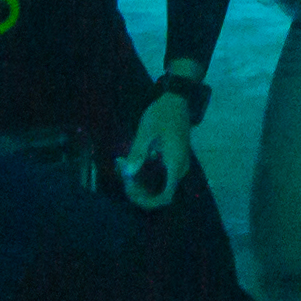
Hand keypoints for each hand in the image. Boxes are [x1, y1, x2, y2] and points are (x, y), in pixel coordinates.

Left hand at [114, 89, 199, 210]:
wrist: (176, 99)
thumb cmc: (162, 113)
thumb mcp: (146, 130)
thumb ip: (137, 153)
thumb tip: (128, 174)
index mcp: (175, 164)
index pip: (165, 197)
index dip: (147, 201)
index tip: (131, 189)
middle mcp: (179, 169)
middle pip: (160, 193)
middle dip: (139, 190)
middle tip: (121, 173)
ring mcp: (178, 166)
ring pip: (159, 185)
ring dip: (140, 182)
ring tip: (122, 165)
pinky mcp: (173, 161)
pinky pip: (159, 176)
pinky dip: (144, 174)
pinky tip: (128, 161)